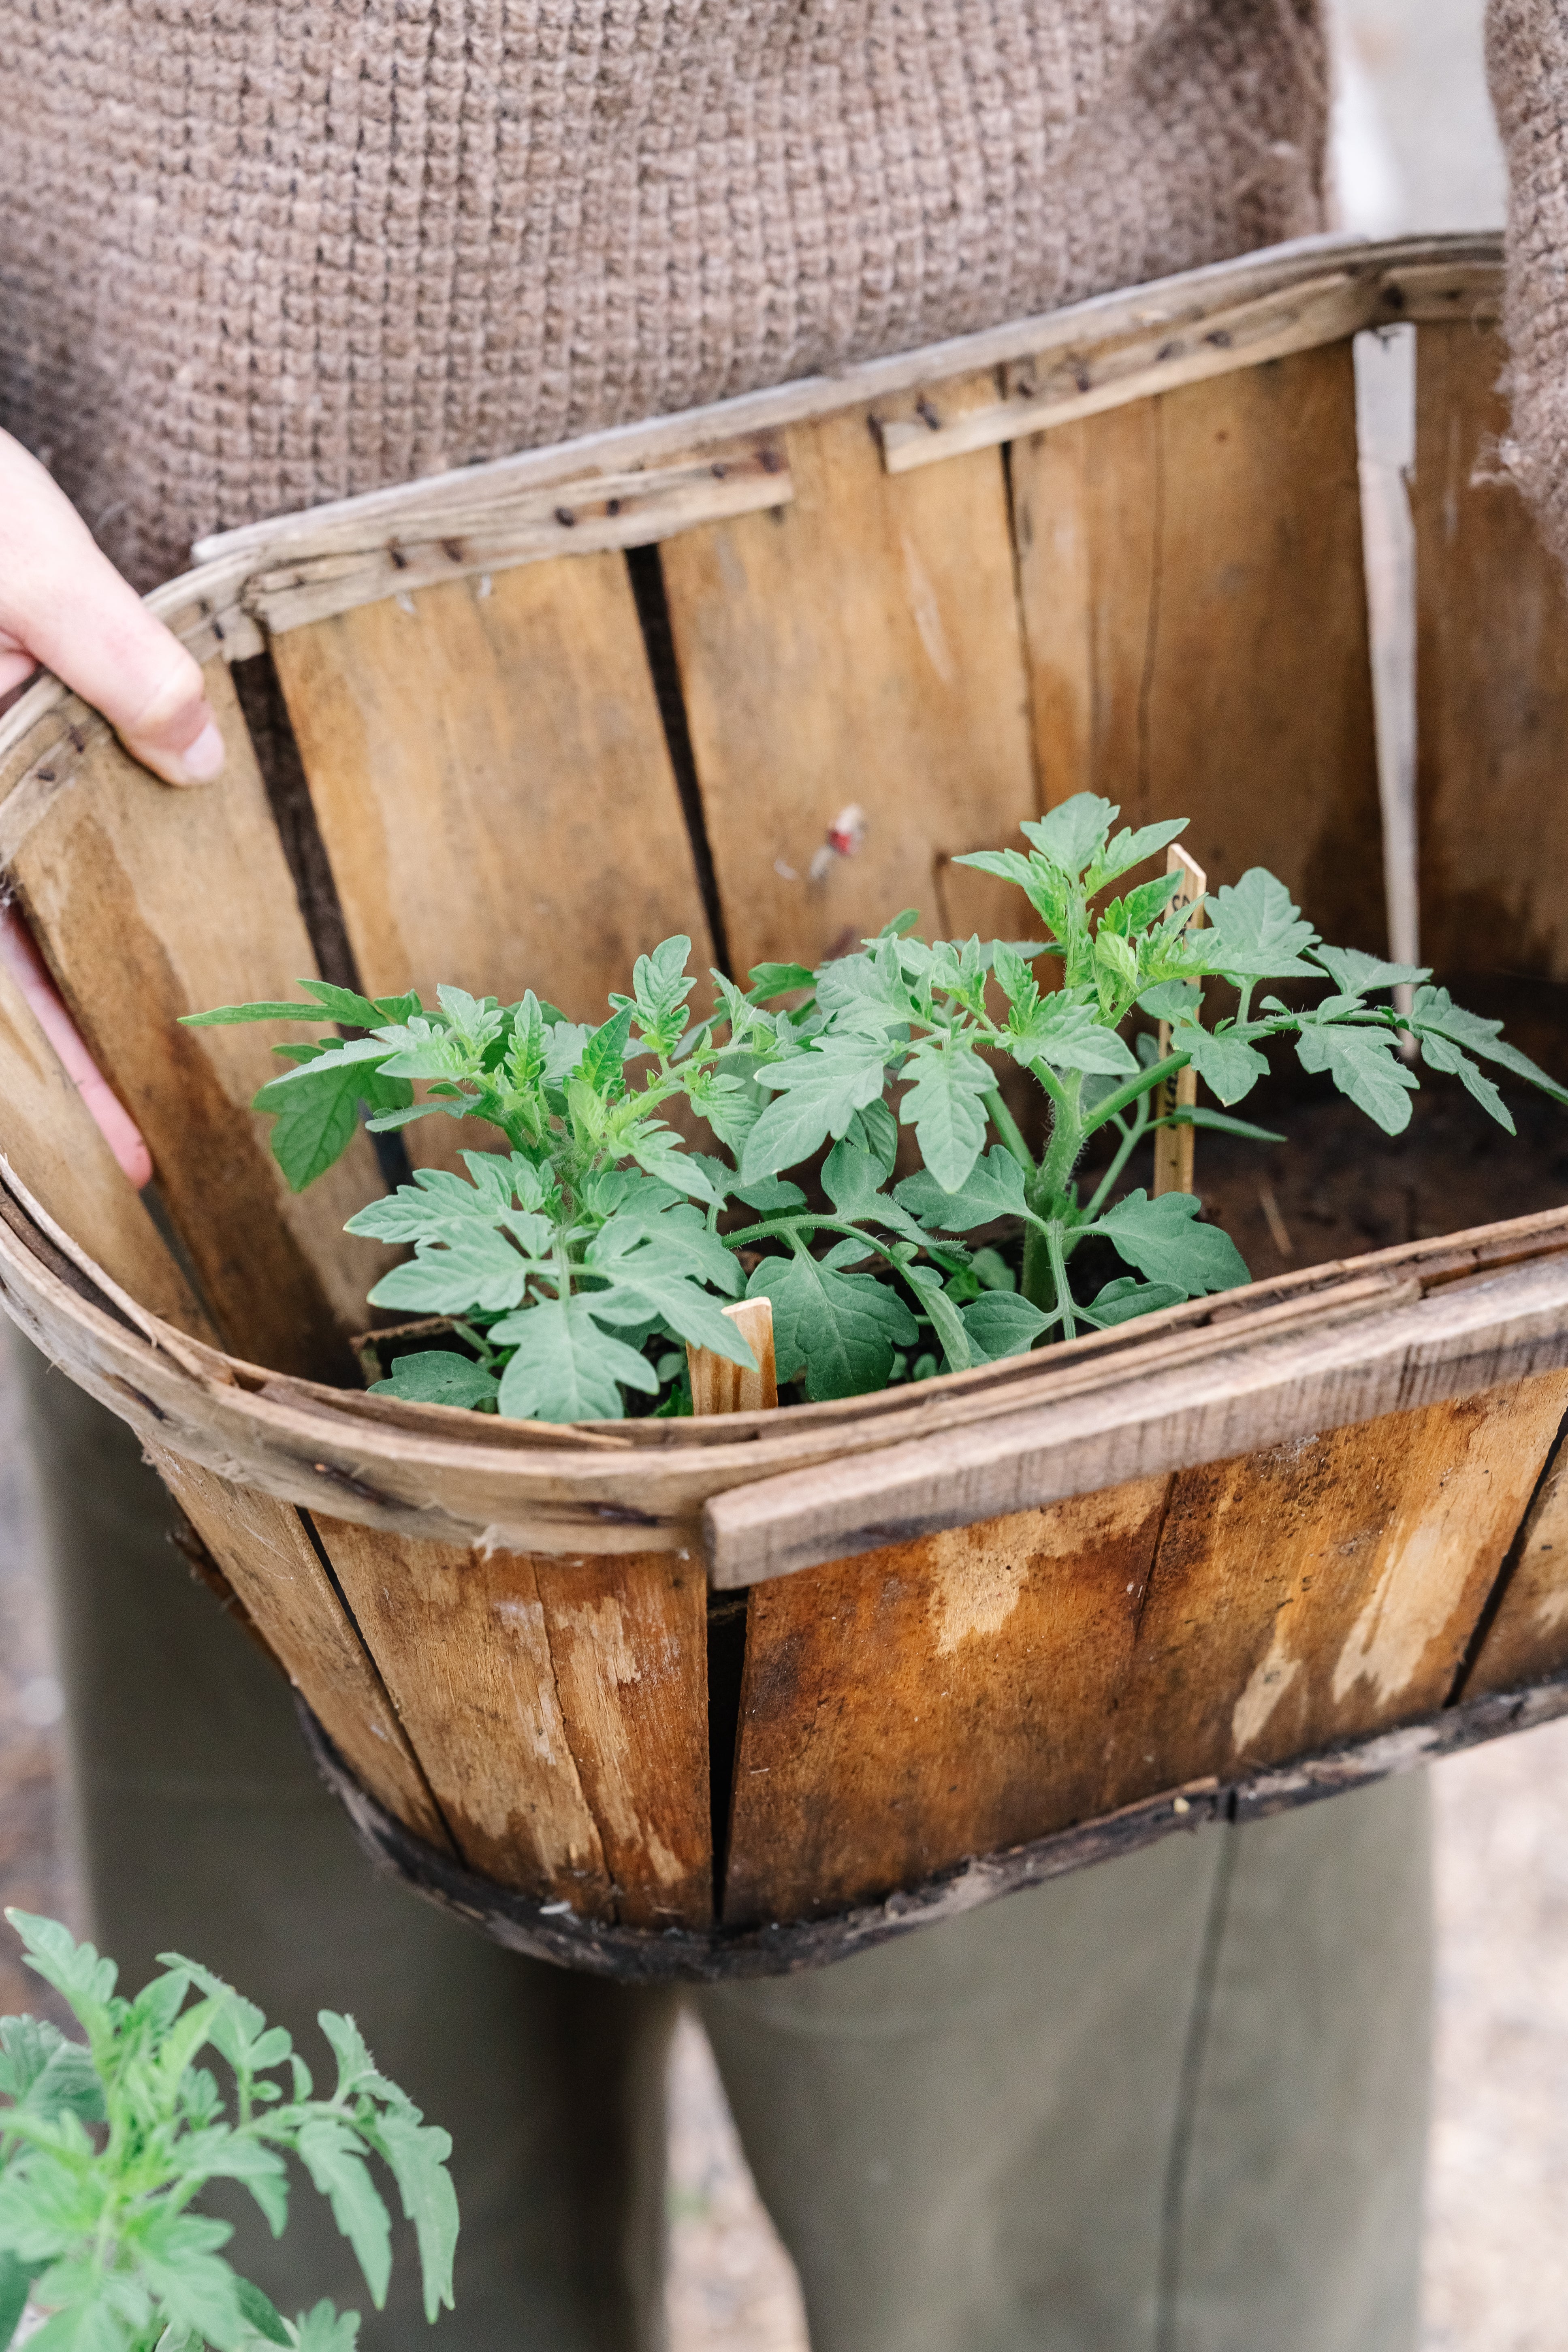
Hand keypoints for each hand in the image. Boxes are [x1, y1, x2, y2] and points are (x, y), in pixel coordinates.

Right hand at [0, 430, 206, 1185]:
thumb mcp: (26, 555)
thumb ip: (114, 659)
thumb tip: (198, 760)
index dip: (56, 1062)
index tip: (117, 1149)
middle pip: (1, 966)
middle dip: (60, 1067)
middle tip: (138, 1158)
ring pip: (6, 923)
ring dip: (56, 1008)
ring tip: (133, 1091)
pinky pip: (17, 865)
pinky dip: (51, 916)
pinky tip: (109, 957)